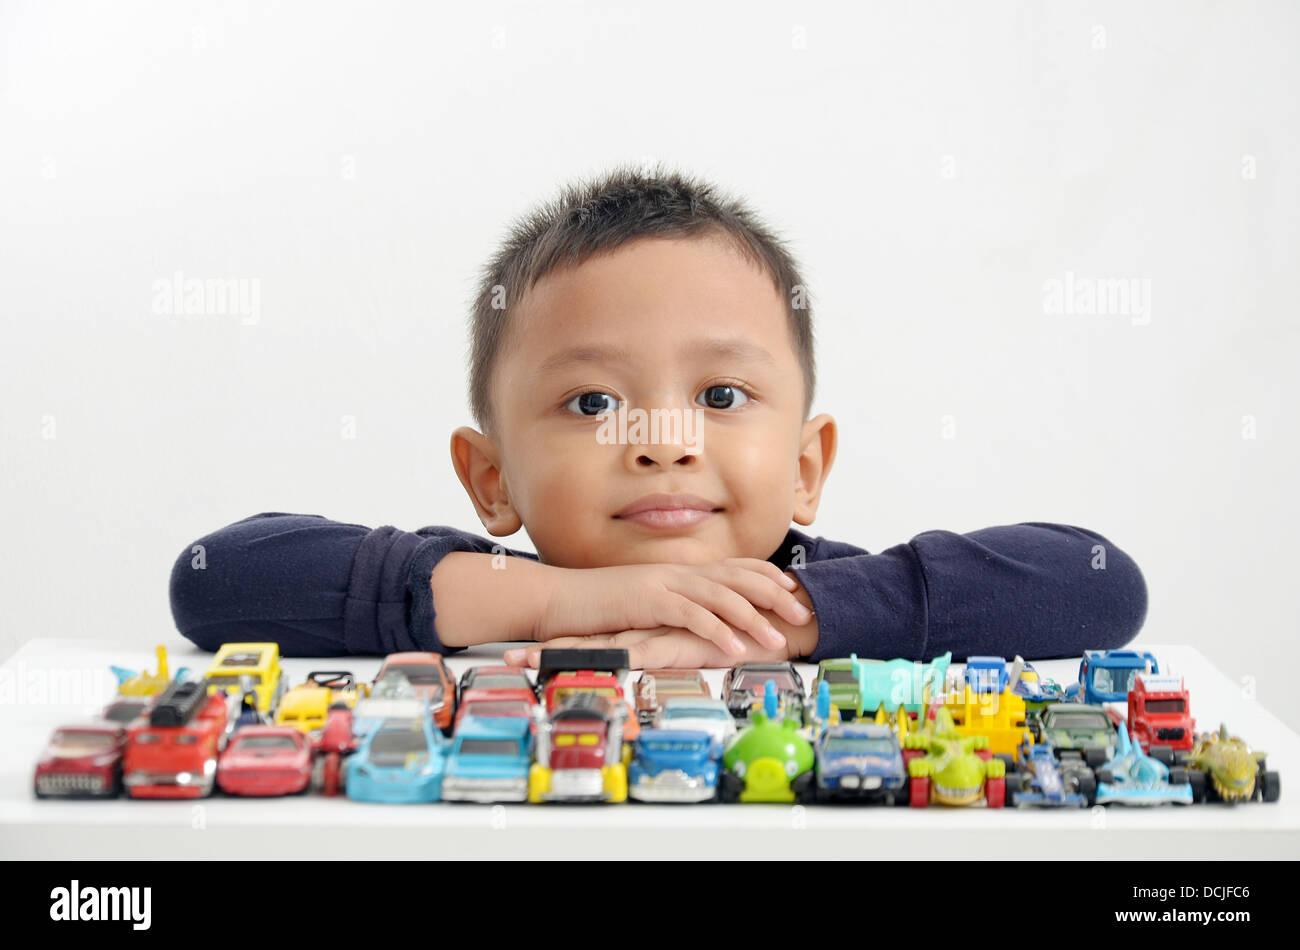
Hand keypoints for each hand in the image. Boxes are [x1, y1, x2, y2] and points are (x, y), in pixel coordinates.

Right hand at [532, 559, 813, 658]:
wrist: (559, 598)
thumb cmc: (599, 605)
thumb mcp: (644, 599)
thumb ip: (672, 601)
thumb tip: (695, 612)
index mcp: (678, 571)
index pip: (731, 567)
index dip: (764, 575)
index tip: (791, 588)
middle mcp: (677, 572)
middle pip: (737, 578)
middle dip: (774, 595)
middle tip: (803, 613)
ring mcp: (664, 584)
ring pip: (721, 597)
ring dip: (753, 619)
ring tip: (778, 639)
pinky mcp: (649, 602)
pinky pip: (691, 616)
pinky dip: (717, 630)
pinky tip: (735, 648)